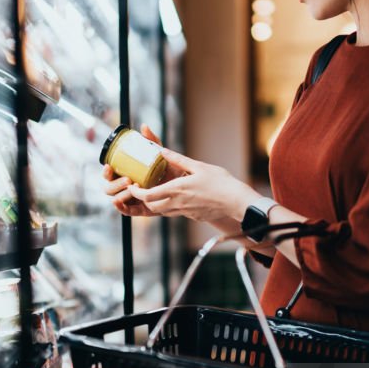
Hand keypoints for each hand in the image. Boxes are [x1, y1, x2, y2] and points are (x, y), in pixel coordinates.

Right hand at [103, 124, 179, 216]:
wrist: (185, 184)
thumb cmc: (169, 169)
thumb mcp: (160, 155)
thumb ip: (152, 142)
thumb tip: (144, 127)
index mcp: (126, 174)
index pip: (110, 174)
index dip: (106, 172)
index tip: (109, 166)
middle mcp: (126, 187)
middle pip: (109, 188)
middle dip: (115, 184)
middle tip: (128, 179)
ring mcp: (132, 199)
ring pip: (117, 199)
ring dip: (121, 194)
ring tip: (132, 188)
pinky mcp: (141, 209)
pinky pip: (127, 211)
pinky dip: (121, 208)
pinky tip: (119, 203)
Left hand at [125, 149, 261, 222]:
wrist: (236, 202)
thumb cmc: (220, 182)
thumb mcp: (198, 166)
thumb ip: (178, 159)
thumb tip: (163, 151)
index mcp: (176, 190)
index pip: (148, 196)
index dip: (136, 192)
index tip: (132, 186)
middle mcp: (178, 204)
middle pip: (152, 206)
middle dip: (143, 200)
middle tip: (141, 190)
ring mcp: (185, 212)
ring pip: (163, 212)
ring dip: (156, 204)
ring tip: (157, 193)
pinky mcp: (193, 216)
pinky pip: (177, 213)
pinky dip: (171, 207)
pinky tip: (178, 198)